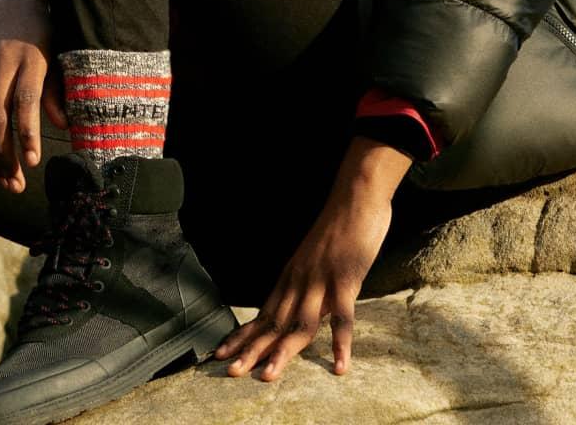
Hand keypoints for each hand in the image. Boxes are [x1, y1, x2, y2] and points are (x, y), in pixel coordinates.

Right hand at [0, 0, 62, 192]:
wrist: (11, 6)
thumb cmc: (44, 35)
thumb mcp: (59, 56)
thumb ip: (58, 90)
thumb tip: (64, 125)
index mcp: (29, 59)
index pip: (25, 100)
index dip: (27, 133)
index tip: (33, 161)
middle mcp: (0, 66)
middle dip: (4, 155)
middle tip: (17, 184)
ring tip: (4, 179)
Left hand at [213, 138, 410, 380]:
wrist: (354, 197)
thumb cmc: (338, 229)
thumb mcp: (315, 260)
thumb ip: (310, 287)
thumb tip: (307, 311)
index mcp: (290, 278)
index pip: (262, 313)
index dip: (242, 336)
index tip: (221, 354)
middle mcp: (299, 281)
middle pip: (273, 322)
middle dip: (252, 349)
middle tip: (231, 373)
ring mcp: (320, 280)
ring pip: (298, 323)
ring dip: (283, 352)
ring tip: (267, 376)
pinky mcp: (345, 279)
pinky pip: (342, 316)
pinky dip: (340, 343)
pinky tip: (339, 365)